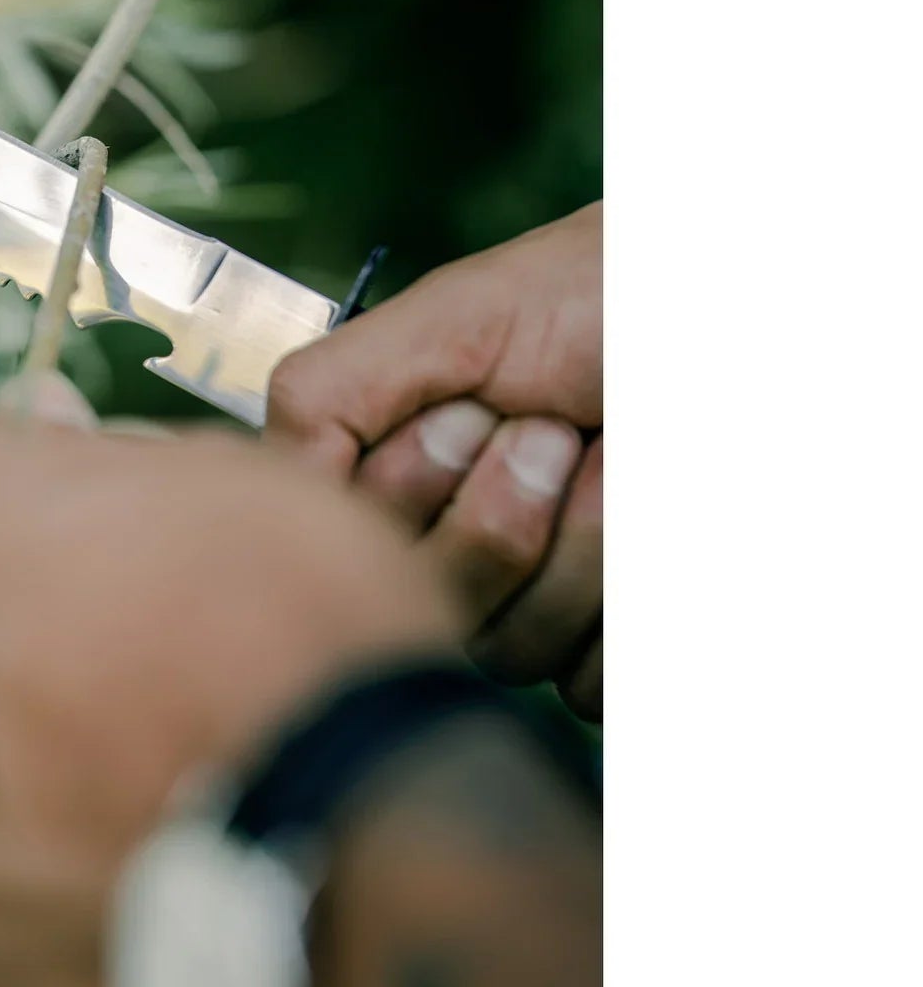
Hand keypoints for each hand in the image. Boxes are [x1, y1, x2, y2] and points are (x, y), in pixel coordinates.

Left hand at [0, 418, 456, 986]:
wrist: (353, 836)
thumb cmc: (293, 617)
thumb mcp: (225, 472)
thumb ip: (100, 449)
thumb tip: (42, 413)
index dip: (28, 508)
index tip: (101, 548)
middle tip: (115, 665)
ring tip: (117, 776)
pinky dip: (14, 868)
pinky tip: (108, 861)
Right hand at [265, 205, 601, 720]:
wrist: (716, 321)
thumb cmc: (592, 299)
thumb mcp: (446, 319)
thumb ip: (327, 393)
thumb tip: (269, 490)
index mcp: (390, 484)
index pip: (350, 550)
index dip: (414, 489)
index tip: (470, 413)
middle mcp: (446, 556)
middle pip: (428, 607)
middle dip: (498, 512)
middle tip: (552, 431)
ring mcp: (530, 610)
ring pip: (509, 651)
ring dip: (578, 544)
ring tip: (610, 457)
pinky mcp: (606, 650)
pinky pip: (590, 687)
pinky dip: (625, 597)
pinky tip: (643, 515)